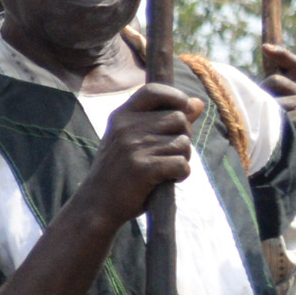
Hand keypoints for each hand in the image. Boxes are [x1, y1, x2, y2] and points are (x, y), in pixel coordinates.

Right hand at [78, 81, 204, 229]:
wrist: (97, 203)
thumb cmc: (120, 171)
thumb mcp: (134, 140)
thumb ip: (166, 120)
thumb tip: (198, 103)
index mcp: (121, 116)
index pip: (154, 91)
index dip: (175, 96)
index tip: (181, 110)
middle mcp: (126, 127)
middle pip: (179, 118)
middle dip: (182, 136)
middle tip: (167, 153)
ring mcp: (133, 147)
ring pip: (183, 143)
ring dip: (182, 158)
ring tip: (164, 168)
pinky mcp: (143, 168)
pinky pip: (182, 164)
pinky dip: (181, 174)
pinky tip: (166, 180)